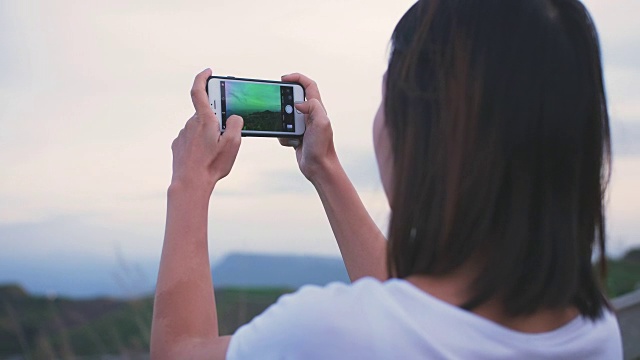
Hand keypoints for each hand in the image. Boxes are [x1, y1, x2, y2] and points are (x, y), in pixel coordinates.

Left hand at [170, 69, 242, 194]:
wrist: (190, 184)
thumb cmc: (212, 165)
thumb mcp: (233, 144)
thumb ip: (236, 125)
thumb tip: (234, 117)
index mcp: (204, 119)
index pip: (199, 90)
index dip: (203, 78)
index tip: (209, 72)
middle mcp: (191, 123)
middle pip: (205, 113)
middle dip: (216, 120)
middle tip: (225, 134)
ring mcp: (183, 134)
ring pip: (199, 127)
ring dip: (208, 134)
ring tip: (215, 152)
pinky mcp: (178, 145)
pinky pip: (191, 138)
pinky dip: (199, 143)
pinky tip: (205, 157)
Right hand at [279, 73, 337, 183]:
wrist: (319, 167)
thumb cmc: (322, 147)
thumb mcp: (322, 123)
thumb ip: (313, 107)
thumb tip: (298, 103)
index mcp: (317, 108)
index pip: (308, 86)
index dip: (296, 78)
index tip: (283, 79)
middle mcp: (310, 115)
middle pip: (293, 100)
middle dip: (285, 106)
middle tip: (283, 114)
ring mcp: (302, 125)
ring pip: (285, 117)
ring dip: (284, 125)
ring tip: (293, 135)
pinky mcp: (296, 136)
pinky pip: (283, 130)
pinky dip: (284, 136)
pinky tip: (292, 143)